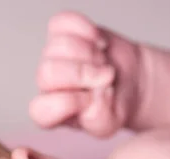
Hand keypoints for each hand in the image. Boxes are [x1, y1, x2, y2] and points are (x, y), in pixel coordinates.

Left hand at [30, 12, 139, 137]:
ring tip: (103, 62)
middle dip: (82, 73)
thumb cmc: (113, 106)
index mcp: (50, 114)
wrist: (128, 82)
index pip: (42, 109)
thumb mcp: (110, 124)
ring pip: (60, 46)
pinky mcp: (62, 33)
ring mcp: (52, 57)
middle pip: (48, 72)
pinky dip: (86, 30)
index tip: (93, 100)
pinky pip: (63, 22)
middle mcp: (46, 86)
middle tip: (106, 76)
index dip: (71, 102)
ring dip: (90, 53)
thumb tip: (96, 98)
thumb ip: (100, 119)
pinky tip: (99, 43)